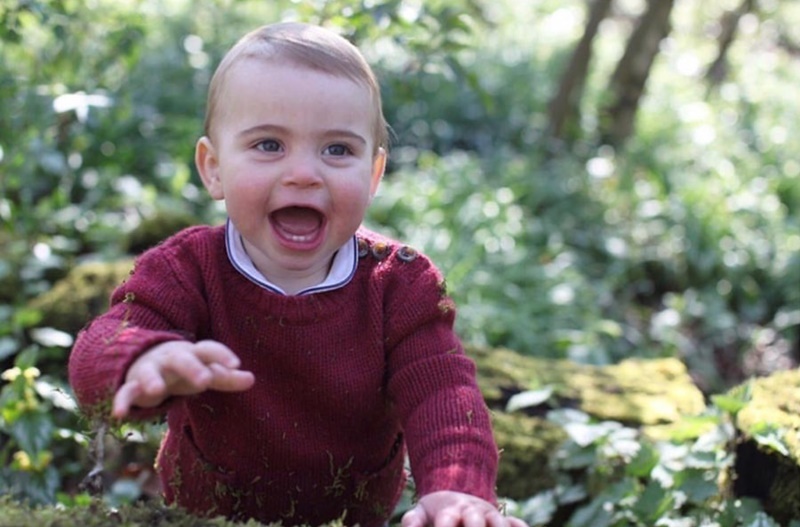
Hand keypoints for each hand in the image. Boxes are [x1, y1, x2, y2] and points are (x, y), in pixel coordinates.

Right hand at [112, 339, 254, 417]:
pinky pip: (125, 392)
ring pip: (150, 373)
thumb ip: (226, 377)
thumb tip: (253, 379)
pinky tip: (119, 415)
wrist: (142, 360)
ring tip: (157, 391)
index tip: (236, 364)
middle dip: (192, 368)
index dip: (222, 355)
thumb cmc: (182, 370)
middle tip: (205, 380)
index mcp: (192, 354)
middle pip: (182, 359)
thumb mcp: (204, 371)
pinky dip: (122, 402)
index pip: (208, 350)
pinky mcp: (132, 385)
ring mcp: (150, 370)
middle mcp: (171, 359)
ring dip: (152, 380)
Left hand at [402, 491, 528, 526]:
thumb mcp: (421, 512)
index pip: (446, 520)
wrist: (458, 492)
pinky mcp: (505, 520)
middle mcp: (472, 511)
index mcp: (449, 510)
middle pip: (475, 522)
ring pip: (499, 524)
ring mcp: (490, 515)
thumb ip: (412, 521)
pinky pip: (518, 524)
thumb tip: (408, 526)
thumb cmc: (436, 511)